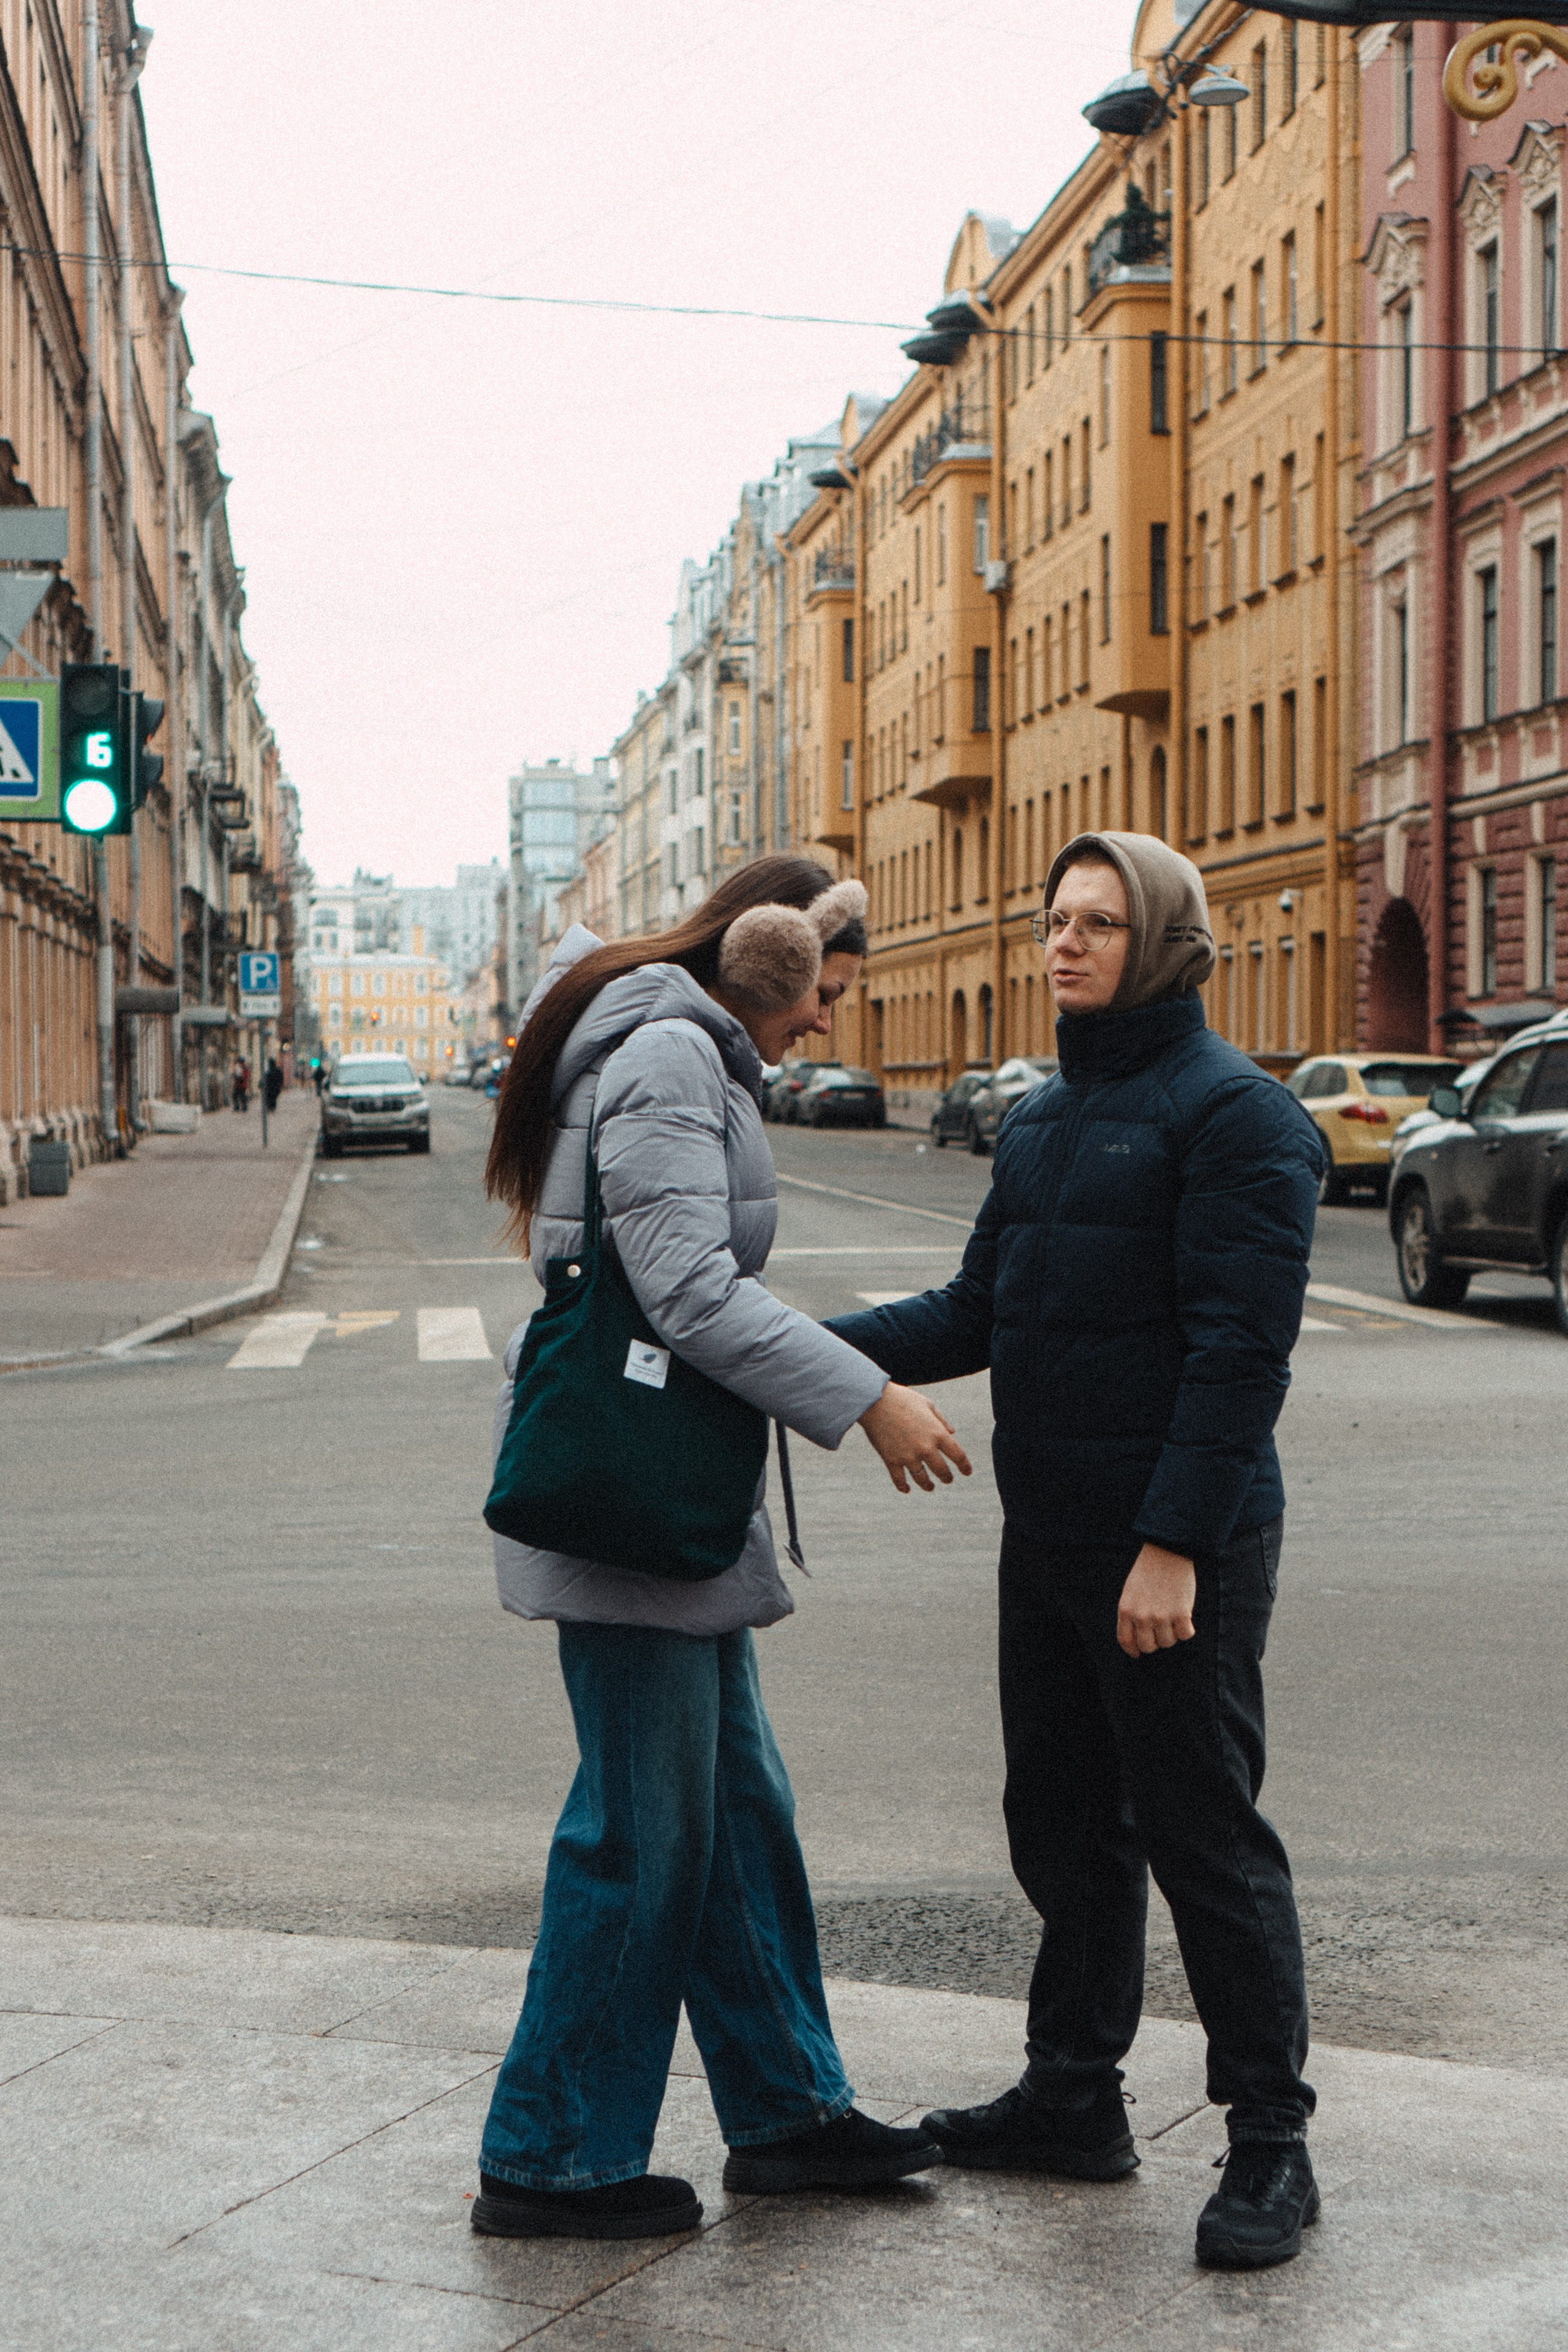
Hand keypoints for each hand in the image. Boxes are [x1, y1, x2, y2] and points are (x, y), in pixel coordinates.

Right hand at [858, 1383, 972, 1493]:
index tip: (967, 1472)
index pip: (958, 1455)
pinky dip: (903, 1486)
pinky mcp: (891, 1460)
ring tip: (930, 1487)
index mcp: (937, 1433)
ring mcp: (908, 1456)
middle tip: (947, 1480)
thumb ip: (941, 1420)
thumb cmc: (902, 1399)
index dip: (964, 1466)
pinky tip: (907, 1489)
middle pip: (941, 1471)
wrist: (875, 1401)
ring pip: (922, 1479)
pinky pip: (899, 1479)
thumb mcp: (927, 1404)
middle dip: (946, 1478)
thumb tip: (952, 1432)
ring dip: (928, 1485)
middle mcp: (925, 1448)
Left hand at [1116, 1543, 1196, 1657]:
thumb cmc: (1149, 1570)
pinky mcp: (1181, 1614)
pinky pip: (1185, 1635)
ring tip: (1173, 1617)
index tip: (1138, 1653)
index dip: (1133, 1650)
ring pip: (1168, 1642)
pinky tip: (1185, 1617)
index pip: (1126, 1640)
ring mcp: (1161, 1617)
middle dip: (1155, 1641)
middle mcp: (1141, 1616)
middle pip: (1148, 1646)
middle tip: (1161, 1630)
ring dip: (1172, 1634)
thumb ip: (1132, 1613)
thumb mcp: (1131, 1591)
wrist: (1167, 1552)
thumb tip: (1138, 1637)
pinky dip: (1187, 1629)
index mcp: (1126, 1610)